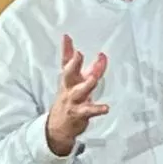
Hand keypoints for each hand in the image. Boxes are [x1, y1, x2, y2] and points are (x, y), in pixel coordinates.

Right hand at [45, 34, 108, 156]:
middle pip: (68, 74)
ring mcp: (73, 101)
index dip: (66, 49)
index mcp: (68, 79)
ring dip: (87, 84)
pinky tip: (106, 108)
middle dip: (74, 63)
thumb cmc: (69, 100)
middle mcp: (69, 88)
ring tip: (94, 78)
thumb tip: (102, 55)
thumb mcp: (76, 83)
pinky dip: (97, 109)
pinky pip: (89, 111)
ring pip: (79, 91)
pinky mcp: (79, 113)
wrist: (57, 126)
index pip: (66, 62)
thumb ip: (91, 69)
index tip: (67, 37)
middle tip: (78, 54)